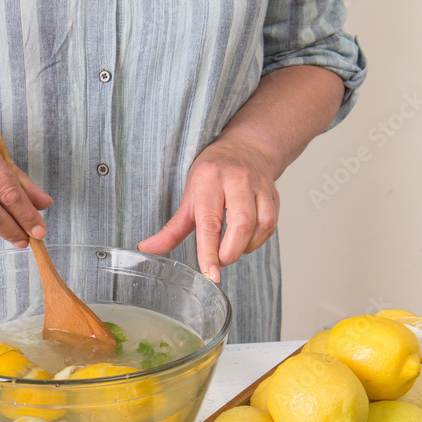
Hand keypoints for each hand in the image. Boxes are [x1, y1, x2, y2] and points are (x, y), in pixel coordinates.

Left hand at [137, 138, 279, 280]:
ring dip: (245, 248)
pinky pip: (271, 226)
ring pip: (260, 226)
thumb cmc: (213, 175)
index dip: (209, 251)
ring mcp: (259, 186)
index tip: (210, 273)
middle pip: (241, 225)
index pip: (210, 222)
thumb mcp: (188, 197)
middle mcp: (237, 180)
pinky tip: (245, 240)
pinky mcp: (274, 194)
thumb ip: (171, 229)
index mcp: (210, 180)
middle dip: (230, 252)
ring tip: (230, 249)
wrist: (244, 148)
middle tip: (218, 261)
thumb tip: (147, 249)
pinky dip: (258, 241)